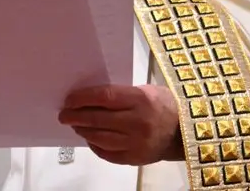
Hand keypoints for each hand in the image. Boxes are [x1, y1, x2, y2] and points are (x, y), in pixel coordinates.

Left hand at [58, 85, 182, 165]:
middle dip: (76, 116)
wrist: (184, 132)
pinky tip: (90, 138)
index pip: (104, 97)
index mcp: (141, 100)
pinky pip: (107, 153)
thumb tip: (92, 98)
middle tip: (64, 114)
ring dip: (83, 131)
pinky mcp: (134, 158)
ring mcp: (136, 143)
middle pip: (98, 119)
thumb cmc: (165, 105)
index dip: (83, 98)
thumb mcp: (147, 91)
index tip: (70, 99)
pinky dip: (95, 145)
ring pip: (100, 138)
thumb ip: (122, 94)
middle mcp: (137, 122)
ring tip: (76, 125)